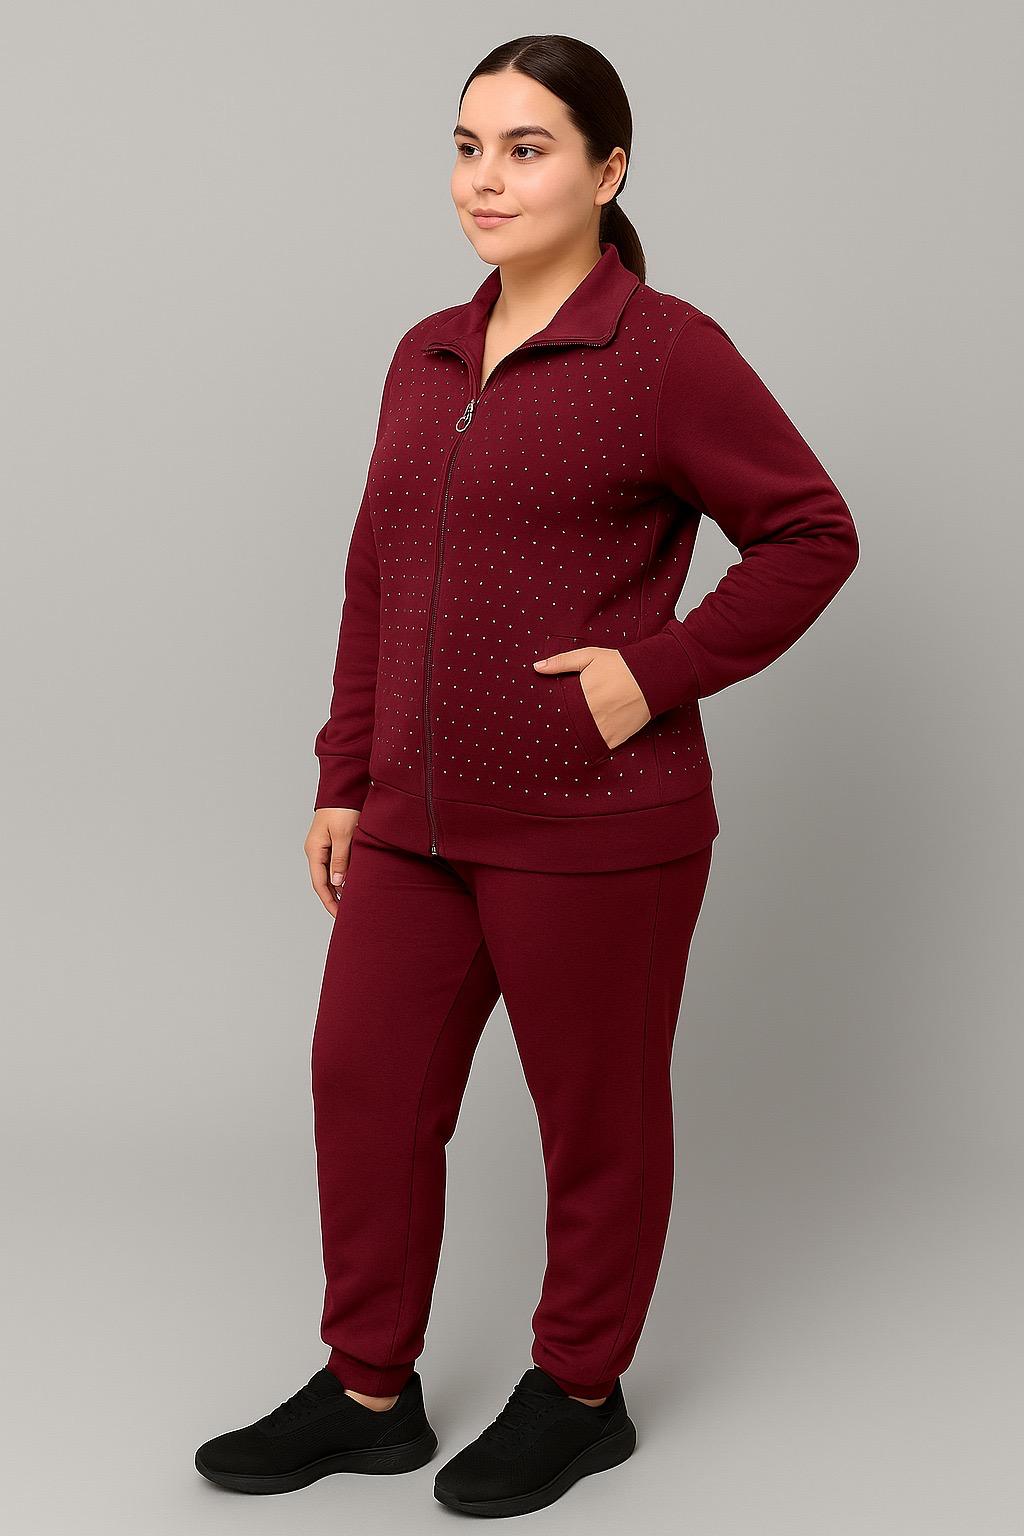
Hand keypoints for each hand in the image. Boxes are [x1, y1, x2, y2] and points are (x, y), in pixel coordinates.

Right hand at [304, 807, 360, 914]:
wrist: (343, 787)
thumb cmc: (342, 808)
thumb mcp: (343, 835)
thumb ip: (340, 860)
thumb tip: (338, 883)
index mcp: (315, 850)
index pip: (320, 884)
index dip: (329, 901)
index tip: (339, 916)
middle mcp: (316, 851)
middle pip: (323, 882)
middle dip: (333, 899)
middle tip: (346, 915)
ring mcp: (323, 847)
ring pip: (329, 874)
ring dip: (338, 889)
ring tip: (350, 904)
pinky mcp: (333, 842)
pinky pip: (336, 865)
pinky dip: (343, 877)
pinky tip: (351, 884)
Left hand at [533, 646, 651, 749]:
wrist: (652, 676)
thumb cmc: (618, 664)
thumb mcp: (589, 656)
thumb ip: (561, 662)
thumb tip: (536, 667)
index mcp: (581, 696)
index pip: (557, 711)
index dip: (549, 716)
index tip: (541, 718)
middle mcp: (592, 715)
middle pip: (568, 728)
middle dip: (560, 729)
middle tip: (549, 733)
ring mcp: (605, 728)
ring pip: (582, 741)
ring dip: (575, 739)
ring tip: (566, 740)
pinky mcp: (617, 738)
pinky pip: (599, 747)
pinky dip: (593, 745)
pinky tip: (587, 742)